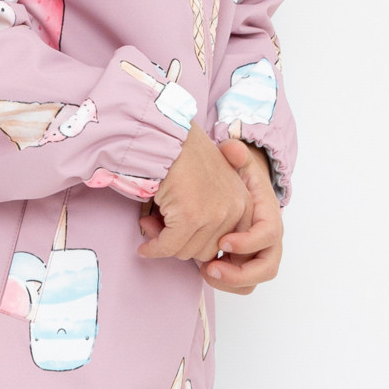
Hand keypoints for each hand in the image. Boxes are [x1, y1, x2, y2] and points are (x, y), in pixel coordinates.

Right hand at [137, 123, 253, 264]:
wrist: (168, 135)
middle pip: (206, 252)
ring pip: (186, 252)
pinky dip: (153, 249)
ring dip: (164, 244)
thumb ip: (209, 217)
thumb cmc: (184, 156)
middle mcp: (234, 210)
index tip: (181, 238)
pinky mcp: (190, 217)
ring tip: (151, 224)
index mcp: (244, 203)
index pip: (225, 242)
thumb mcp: (211, 186)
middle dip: (180, 245)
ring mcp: (213, 214)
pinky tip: (144, 246)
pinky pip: (168, 247)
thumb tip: (189, 249)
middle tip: (159, 228)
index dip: (199, 243)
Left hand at [199, 140, 283, 294]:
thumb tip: (233, 149)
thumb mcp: (238, 162)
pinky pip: (240, 284)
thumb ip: (236, 154)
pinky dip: (224, 284)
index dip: (249, 241)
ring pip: (252, 282)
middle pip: (266, 267)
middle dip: (239, 272)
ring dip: (229, 282)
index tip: (223, 241)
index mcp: (269, 216)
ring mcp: (257, 256)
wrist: (240, 189)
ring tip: (205, 273)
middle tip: (210, 268)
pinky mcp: (243, 265)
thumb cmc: (238, 177)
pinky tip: (203, 272)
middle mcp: (268, 241)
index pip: (268, 234)